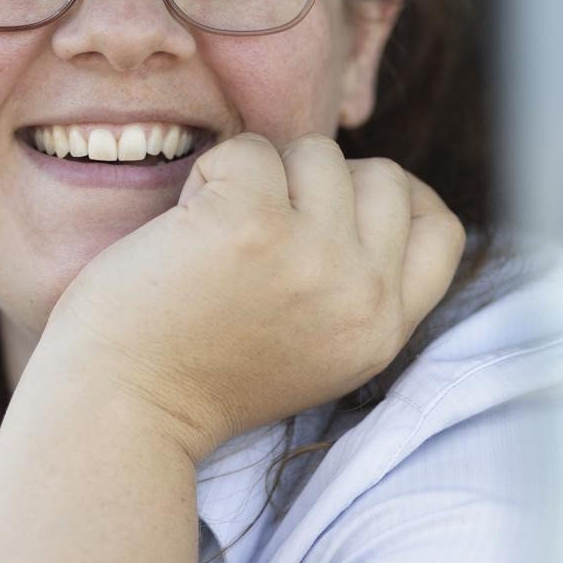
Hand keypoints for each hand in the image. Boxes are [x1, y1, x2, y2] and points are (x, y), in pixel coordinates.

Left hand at [38, 132, 467, 462]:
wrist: (121, 411)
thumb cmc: (197, 372)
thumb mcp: (314, 349)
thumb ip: (356, 288)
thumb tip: (375, 189)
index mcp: (382, 332)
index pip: (441, 231)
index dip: (400, 197)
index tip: (341, 203)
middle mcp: (362, 295)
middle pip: (382, 176)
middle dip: (318, 183)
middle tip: (258, 231)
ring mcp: (313, 257)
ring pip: (317, 153)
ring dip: (261, 176)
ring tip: (216, 236)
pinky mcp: (253, 224)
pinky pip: (247, 150)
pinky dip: (208, 174)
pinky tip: (182, 230)